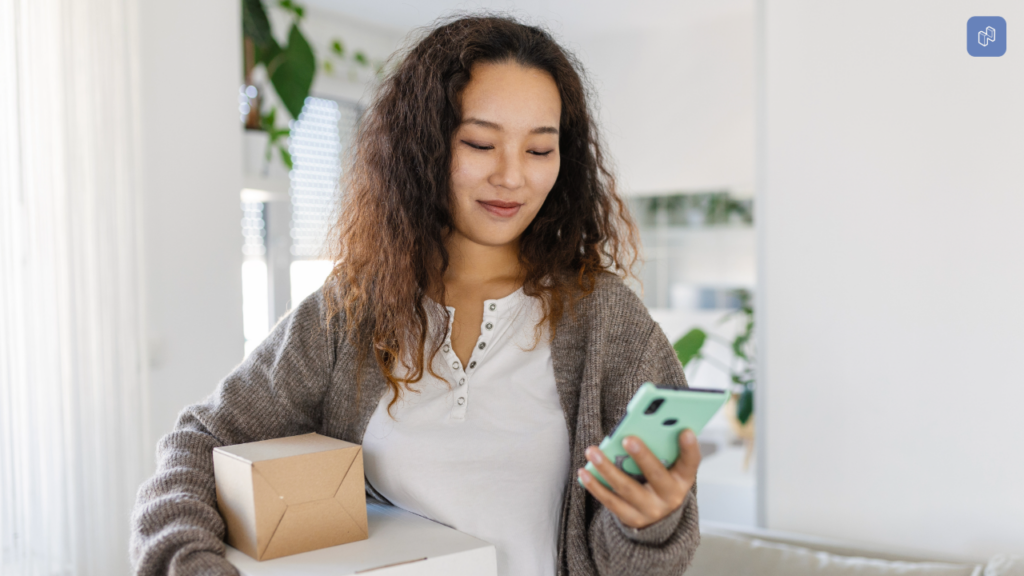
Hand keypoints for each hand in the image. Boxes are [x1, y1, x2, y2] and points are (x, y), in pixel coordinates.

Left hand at [578, 429, 700, 528]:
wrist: (657, 518)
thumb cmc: (660, 480)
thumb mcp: (669, 468)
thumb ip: (663, 449)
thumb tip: (643, 425)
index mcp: (683, 480)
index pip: (691, 463)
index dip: (690, 448)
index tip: (686, 431)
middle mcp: (670, 497)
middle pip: (656, 475)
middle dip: (642, 456)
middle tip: (627, 439)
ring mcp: (650, 510)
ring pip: (627, 488)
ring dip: (607, 469)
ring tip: (592, 451)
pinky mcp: (631, 518)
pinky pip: (611, 501)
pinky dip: (596, 486)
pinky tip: (584, 472)